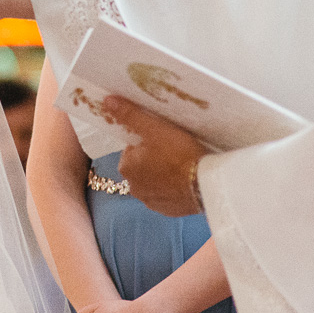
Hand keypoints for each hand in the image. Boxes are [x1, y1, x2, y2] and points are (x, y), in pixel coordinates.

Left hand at [104, 96, 209, 216]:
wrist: (206, 184)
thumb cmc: (178, 153)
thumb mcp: (154, 129)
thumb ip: (130, 115)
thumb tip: (107, 101)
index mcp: (126, 167)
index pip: (132, 148)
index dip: (147, 141)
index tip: (162, 138)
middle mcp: (133, 188)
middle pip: (141, 165)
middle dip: (153, 158)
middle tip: (174, 150)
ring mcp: (151, 202)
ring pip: (154, 181)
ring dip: (163, 174)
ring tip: (182, 164)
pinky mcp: (168, 211)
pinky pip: (167, 195)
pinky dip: (173, 188)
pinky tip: (185, 180)